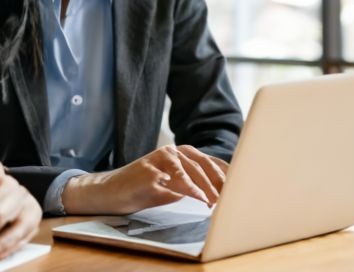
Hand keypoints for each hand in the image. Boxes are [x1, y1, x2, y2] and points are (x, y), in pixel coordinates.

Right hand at [62, 145, 227, 215]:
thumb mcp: (172, 185)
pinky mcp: (149, 172)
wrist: (110, 191)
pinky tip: (201, 198)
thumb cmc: (144, 189)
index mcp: (178, 152)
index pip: (209, 161)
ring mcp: (158, 160)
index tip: (243, 186)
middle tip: (233, 197)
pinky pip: (174, 180)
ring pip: (191, 169)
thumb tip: (220, 193)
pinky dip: (190, 189)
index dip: (227, 173)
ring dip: (208, 187)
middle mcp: (170, 152)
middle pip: (203, 164)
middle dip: (220, 181)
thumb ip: (192, 183)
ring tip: (219, 201)